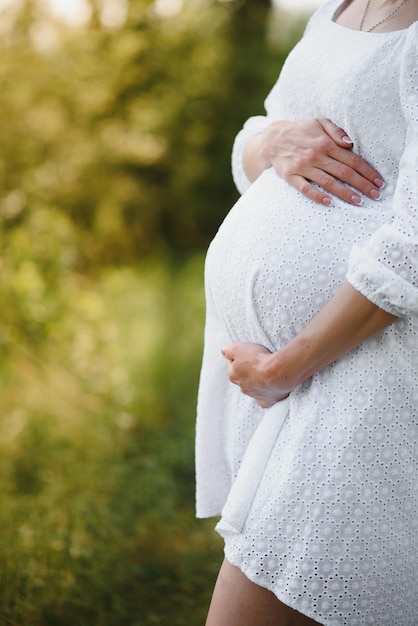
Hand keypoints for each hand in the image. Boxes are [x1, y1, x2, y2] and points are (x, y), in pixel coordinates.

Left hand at [221, 342, 293, 407]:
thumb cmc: (257, 360)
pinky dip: (266, 395)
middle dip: (247, 370)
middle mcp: (242, 388)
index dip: (237, 356)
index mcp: (233, 376)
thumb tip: (224, 351)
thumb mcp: (238, 348)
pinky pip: (264, 400)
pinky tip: (269, 389)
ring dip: (256, 381)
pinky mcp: (267, 400)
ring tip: (266, 372)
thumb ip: (228, 350)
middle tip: (256, 361)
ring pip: (252, 388)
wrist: (276, 373)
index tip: (244, 352)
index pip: (231, 364)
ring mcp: (255, 395)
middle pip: (242, 377)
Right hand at [259, 118, 383, 205]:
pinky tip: (329, 202)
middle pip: (344, 172)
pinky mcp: (291, 176)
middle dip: (362, 184)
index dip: (367, 171)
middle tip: (375, 195)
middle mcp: (316, 155)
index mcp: (326, 143)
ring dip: (344, 193)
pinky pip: (305, 188)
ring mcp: (303, 167)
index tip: (378, 181)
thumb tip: (350, 143)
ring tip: (358, 201)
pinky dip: (317, 196)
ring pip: (328, 182)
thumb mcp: (319, 122)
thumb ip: (336, 131)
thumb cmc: (300, 131)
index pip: (352, 159)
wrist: (272, 139)